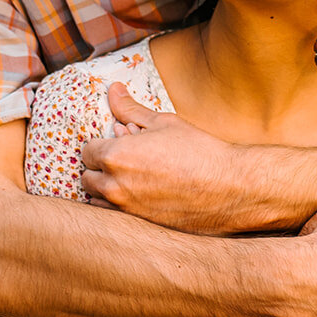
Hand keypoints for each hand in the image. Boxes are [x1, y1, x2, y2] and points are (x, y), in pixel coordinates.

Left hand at [80, 84, 239, 230]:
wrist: (229, 188)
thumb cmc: (199, 151)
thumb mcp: (164, 123)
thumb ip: (131, 109)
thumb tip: (112, 90)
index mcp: (117, 156)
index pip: (87, 151)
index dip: (102, 144)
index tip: (119, 143)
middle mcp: (115, 186)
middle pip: (87, 177)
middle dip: (102, 167)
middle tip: (127, 160)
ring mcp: (126, 210)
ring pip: (97, 200)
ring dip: (107, 189)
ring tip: (134, 179)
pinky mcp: (139, 227)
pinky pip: (114, 218)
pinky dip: (119, 208)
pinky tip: (143, 196)